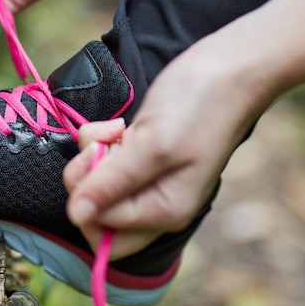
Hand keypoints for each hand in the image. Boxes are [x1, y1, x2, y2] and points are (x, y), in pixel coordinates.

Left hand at [64, 34, 262, 258]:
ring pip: (94, 183)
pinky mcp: (138, 154)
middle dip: (86, 180)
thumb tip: (75, 216)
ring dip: (93, 154)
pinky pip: (104, 159)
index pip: (102, 235)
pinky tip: (121, 126)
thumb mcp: (153, 147)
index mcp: (163, 212)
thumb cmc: (199, 108)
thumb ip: (112, 184)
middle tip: (101, 148)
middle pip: (96, 214)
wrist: (229, 70)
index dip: (87, 202)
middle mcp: (153, 202)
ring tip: (116, 132)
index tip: (97, 165)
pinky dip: (101, 140)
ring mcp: (145, 178)